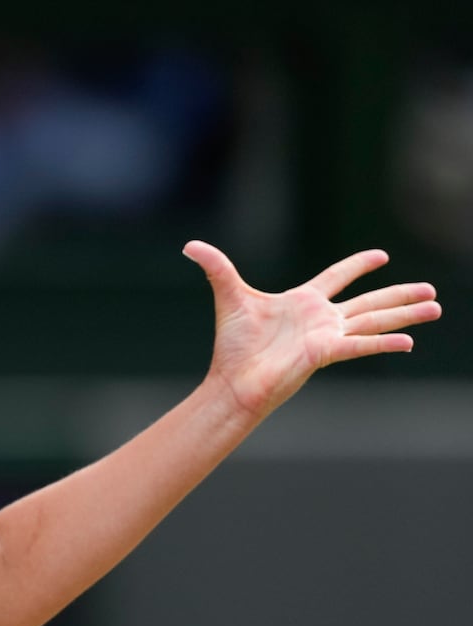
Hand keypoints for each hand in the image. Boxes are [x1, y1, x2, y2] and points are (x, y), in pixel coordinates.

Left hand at [183, 240, 441, 418]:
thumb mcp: (228, 296)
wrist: (232, 381)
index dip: (357, 265)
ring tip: (437, 307)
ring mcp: (326, 337)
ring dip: (405, 314)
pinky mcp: (325, 353)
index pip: (336, 277)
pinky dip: (383, 343)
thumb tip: (189, 244)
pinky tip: (409, 342)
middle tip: (432, 290)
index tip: (381, 255)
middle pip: (369, 302)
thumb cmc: (233, 346)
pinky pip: (360, 345)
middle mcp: (320, 319)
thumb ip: (216, 267)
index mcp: (303, 302)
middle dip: (400, 294)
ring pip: (375, 321)